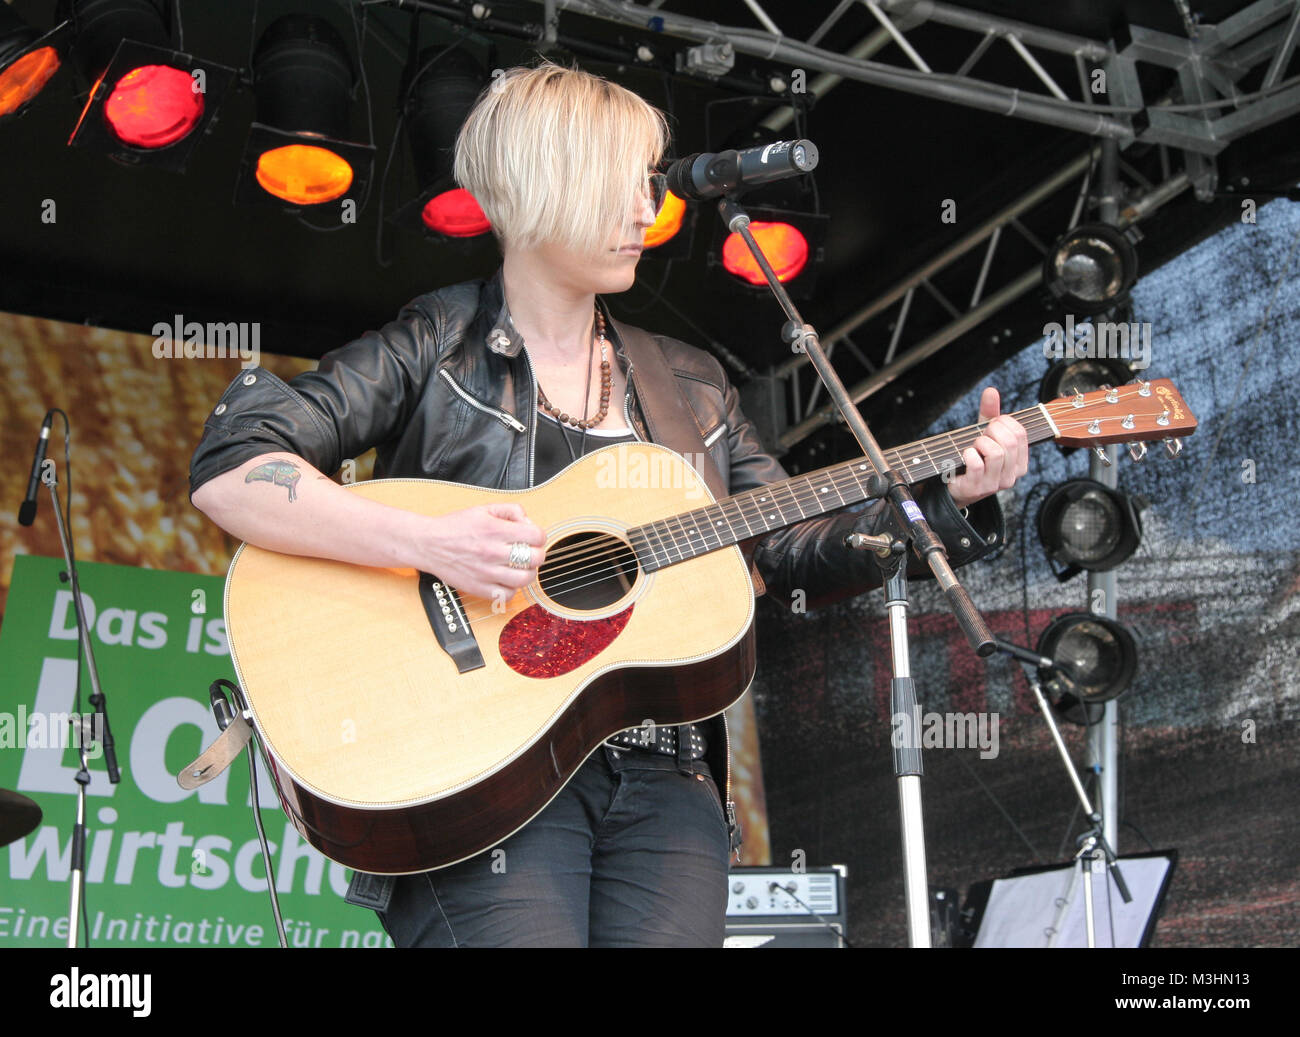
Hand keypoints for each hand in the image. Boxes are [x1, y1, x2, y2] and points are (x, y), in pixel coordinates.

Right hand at [413, 502, 546, 605]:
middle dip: (537, 554)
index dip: (539, 536)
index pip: (536, 536)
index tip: (533, 538)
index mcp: (495, 530)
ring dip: (528, 573)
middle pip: (535, 558)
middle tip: (530, 553)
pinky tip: (506, 579)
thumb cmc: (455, 527)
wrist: (428, 544)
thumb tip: (528, 521)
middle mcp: (492, 551)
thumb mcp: (483, 509)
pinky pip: (507, 595)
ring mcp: (486, 572)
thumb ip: (510, 510)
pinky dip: (511, 589)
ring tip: (520, 567)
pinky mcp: (478, 588)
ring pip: (524, 579)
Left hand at [946, 387, 1028, 509]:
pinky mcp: (976, 488)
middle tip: (981, 434)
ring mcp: (995, 484)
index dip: (1004, 422)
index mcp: (1020, 463)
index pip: (1021, 433)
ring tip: (973, 446)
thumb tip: (991, 391)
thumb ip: (990, 414)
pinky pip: (976, 463)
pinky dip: (968, 454)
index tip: (992, 424)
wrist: (955, 486)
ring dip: (980, 443)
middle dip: (992, 431)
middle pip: (1010, 442)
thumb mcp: (985, 435)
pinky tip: (965, 456)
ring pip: (996, 453)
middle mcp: (1012, 475)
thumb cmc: (974, 459)